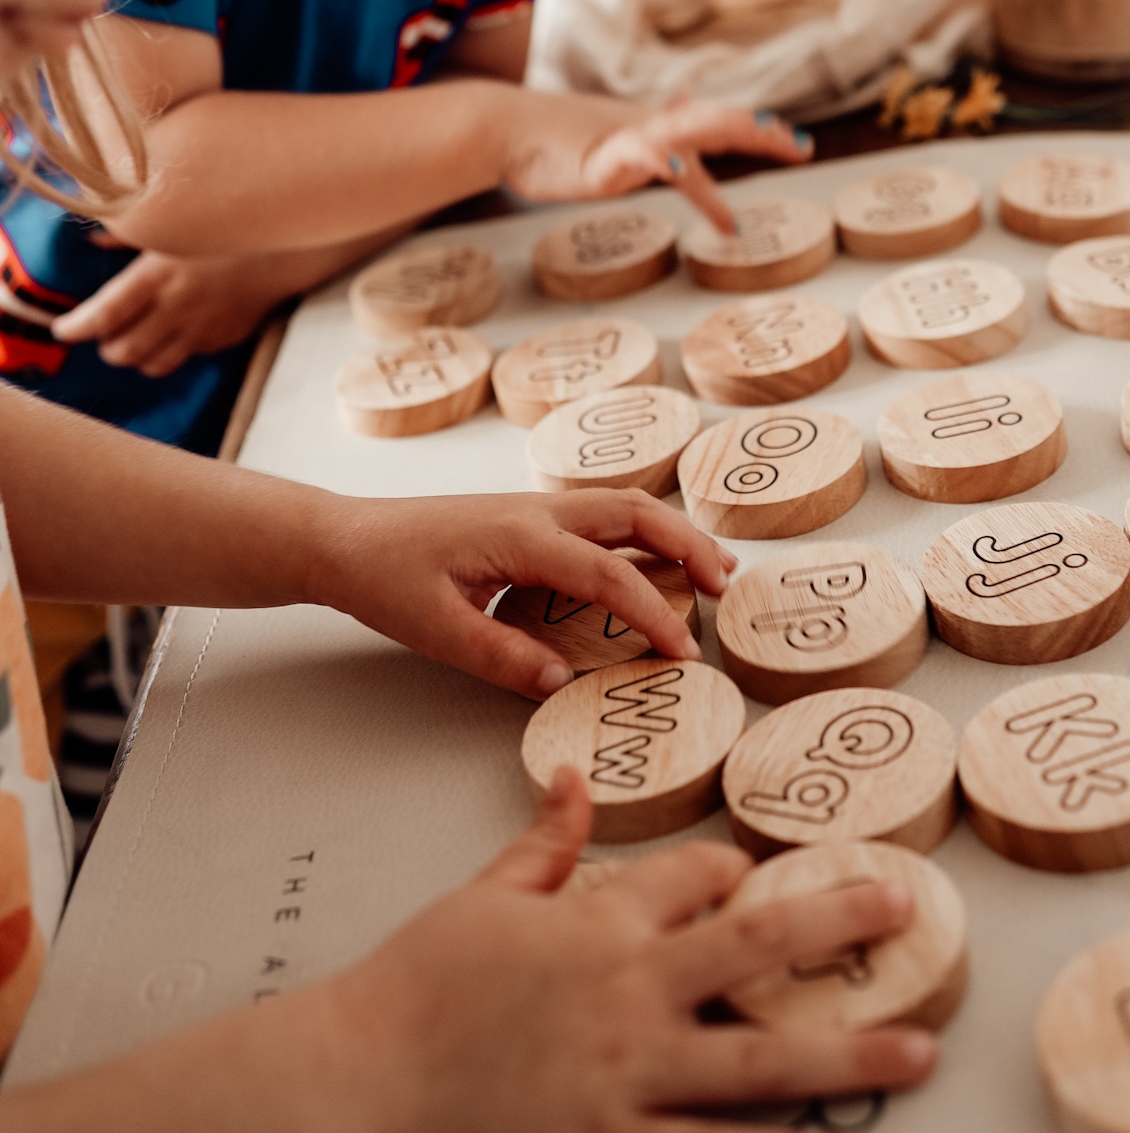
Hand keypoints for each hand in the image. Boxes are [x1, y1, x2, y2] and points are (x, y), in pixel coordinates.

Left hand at [50, 249, 288, 376]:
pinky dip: (171, 351)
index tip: (62, 329)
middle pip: (122, 350)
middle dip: (107, 346)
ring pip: (150, 364)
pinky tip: (175, 331)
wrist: (287, 246)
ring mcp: (202, 328)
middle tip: (106, 333)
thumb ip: (130, 234)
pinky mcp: (224, 338)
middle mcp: (177, 306)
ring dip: (136, 356)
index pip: (102, 315)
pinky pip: (185, 357)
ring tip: (135, 338)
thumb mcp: (174, 226)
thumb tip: (93, 237)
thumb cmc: (225, 229)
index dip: (75, 328)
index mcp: (158, 274)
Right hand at [307, 770, 936, 1132]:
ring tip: (917, 1048)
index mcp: (600, 923)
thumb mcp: (484, 897)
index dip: (735, 867)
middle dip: (839, 922)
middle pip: (758, 945)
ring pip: (760, 1065)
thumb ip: (544, 842)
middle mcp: (630, 994)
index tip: (752, 872)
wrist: (363, 1081)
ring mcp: (629, 1080)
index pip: (697, 875)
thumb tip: (572, 776)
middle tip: (905, 904)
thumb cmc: (418, 986)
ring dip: (844, 1055)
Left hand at [309, 488, 737, 698]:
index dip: (655, 612)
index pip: (610, 573)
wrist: (344, 538)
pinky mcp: (527, 517)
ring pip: (624, 505)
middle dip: (689, 546)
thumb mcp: (436, 630)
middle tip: (726, 588)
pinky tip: (652, 556)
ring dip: (672, 531)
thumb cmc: (383, 578)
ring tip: (712, 569)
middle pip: (637, 513)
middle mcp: (539, 511)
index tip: (684, 652)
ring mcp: (535, 508)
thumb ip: (502, 658)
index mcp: (522, 537)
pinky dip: (641, 531)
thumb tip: (565, 683)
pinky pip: (601, 514)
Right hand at [504, 95, 813, 232]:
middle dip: (760, 134)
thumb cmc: (551, 137)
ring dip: (726, 130)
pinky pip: (638, 154)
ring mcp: (626, 140)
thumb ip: (653, 133)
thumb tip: (686, 104)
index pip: (716, 126)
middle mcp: (650, 129)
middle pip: (715, 124)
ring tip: (763, 133)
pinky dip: (663, 156)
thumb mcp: (613, 138)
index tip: (796, 142)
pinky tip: (682, 163)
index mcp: (657, 129)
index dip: (757, 131)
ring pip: (686, 130)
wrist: (501, 128)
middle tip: (800, 146)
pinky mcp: (601, 158)